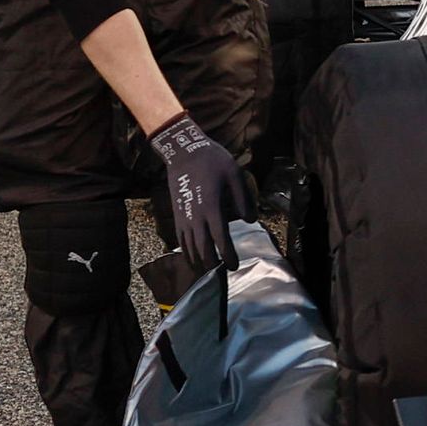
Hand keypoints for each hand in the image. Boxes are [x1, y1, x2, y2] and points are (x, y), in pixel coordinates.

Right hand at [148, 112, 253, 271]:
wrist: (182, 151)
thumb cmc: (212, 160)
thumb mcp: (234, 174)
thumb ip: (243, 198)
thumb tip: (250, 220)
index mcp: (212, 207)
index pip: (220, 238)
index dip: (227, 255)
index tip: (233, 266)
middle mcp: (195, 215)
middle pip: (203, 247)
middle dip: (211, 264)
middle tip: (221, 274)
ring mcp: (183, 216)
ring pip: (189, 246)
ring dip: (198, 261)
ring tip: (207, 272)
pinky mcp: (176, 214)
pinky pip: (180, 238)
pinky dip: (186, 250)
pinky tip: (193, 257)